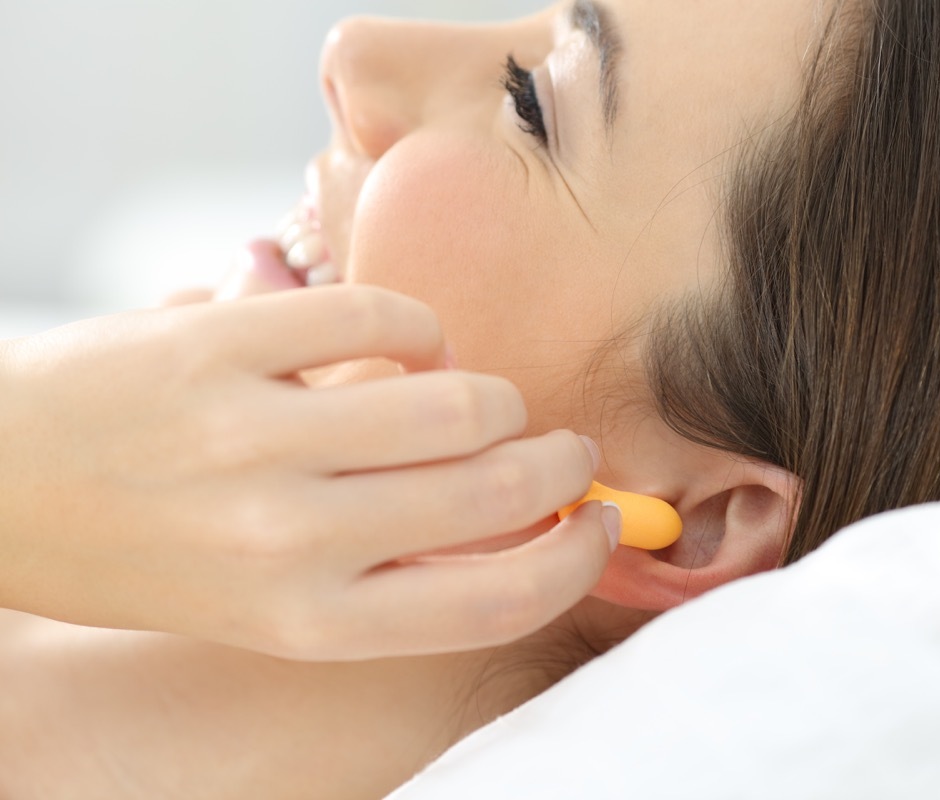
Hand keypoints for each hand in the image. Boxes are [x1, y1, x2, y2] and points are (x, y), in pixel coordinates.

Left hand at [0, 285, 617, 659]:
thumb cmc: (141, 552)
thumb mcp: (263, 605)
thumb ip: (383, 570)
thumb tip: (515, 513)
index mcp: (306, 619)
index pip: (496, 600)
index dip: (576, 559)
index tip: (600, 521)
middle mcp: (290, 539)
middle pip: (500, 490)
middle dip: (564, 460)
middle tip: (569, 445)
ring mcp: (254, 435)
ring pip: (458, 397)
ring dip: (494, 392)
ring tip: (478, 394)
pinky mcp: (224, 342)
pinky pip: (382, 318)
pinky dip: (416, 327)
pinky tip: (402, 343)